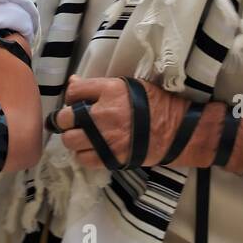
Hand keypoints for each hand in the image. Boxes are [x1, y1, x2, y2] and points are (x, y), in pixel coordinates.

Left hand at [50, 76, 190, 167]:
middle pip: (64, 118)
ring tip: (84, 137)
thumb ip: (100, 87)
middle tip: (75, 122)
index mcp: (110, 90)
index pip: (74, 91)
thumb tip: (73, 83)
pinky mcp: (110, 157)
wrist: (178, 130)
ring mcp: (105, 138)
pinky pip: (83, 159)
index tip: (76, 102)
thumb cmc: (156, 104)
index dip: (71, 97)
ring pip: (70, 141)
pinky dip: (84, 155)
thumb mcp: (129, 86)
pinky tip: (93, 149)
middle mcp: (103, 113)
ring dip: (74, 139)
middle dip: (66, 120)